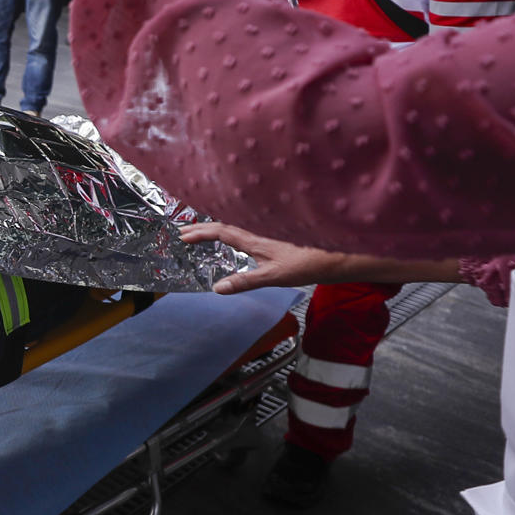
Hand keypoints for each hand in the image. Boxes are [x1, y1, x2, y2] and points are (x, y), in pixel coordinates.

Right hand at [180, 221, 343, 294]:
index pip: (220, 232)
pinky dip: (229, 235)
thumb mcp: (272, 277)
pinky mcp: (274, 241)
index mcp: (253, 240)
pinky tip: (232, 244)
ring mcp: (266, 236)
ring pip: (234, 228)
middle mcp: (257, 234)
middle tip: (183, 232)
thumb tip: (217, 288)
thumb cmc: (305, 264)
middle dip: (201, 228)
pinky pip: (243, 234)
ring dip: (214, 230)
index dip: (200, 233)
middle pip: (224, 226)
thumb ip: (244, 281)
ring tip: (200, 234)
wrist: (332, 257)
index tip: (182, 236)